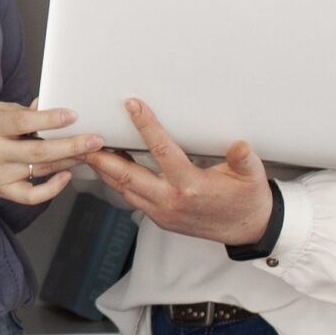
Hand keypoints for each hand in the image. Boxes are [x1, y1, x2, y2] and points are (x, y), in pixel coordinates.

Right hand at [0, 93, 100, 206]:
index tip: (73, 116)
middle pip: (37, 151)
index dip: (49, 120)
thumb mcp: (1, 110)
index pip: (23, 122)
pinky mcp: (4, 190)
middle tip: (95, 140)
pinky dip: (53, 188)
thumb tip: (54, 106)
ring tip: (88, 152)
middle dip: (71, 145)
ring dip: (68, 161)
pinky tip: (67, 176)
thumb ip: (27, 111)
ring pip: (40, 169)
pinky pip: (32, 195)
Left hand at [84, 98, 274, 245]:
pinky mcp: (159, 218)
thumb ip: (244, 159)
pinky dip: (117, 182)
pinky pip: (131, 198)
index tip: (133, 106)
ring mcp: (162, 212)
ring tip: (88, 150)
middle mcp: (171, 201)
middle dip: (102, 158)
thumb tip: (240, 145)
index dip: (146, 126)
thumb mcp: (252, 176)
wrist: (247, 229)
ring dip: (104, 170)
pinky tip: (110, 167)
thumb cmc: (247, 199)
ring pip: (124, 189)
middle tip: (83, 138)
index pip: (162, 150)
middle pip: (127, 176)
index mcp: (191, 186)